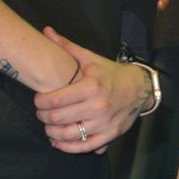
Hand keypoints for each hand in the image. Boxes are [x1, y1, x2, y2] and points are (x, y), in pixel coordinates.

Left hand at [34, 27, 151, 153]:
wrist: (139, 87)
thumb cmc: (110, 73)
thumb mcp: (90, 58)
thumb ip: (66, 46)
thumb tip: (46, 30)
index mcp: (91, 86)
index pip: (54, 100)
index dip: (40, 102)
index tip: (38, 100)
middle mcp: (98, 106)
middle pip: (57, 119)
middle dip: (43, 117)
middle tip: (41, 113)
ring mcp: (104, 123)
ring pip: (67, 136)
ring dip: (52, 133)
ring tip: (49, 126)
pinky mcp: (110, 135)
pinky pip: (83, 147)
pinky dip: (67, 147)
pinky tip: (58, 141)